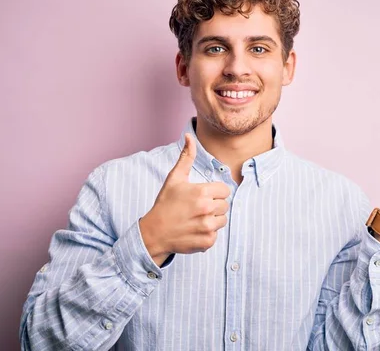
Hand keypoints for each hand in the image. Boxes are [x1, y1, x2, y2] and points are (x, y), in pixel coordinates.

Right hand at [139, 133, 230, 265]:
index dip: (214, 192)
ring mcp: (207, 227)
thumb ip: (186, 157)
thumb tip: (189, 136)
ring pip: (222, 220)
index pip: (225, 190)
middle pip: (225, 205)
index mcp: (202, 192)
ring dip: (212, 220)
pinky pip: (216, 235)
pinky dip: (207, 234)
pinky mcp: (207, 242)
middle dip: (214, 206)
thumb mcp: (174, 178)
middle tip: (197, 208)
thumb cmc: (165, 204)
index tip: (202, 196)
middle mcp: (207, 210)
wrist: (154, 232)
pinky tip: (194, 230)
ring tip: (196, 219)